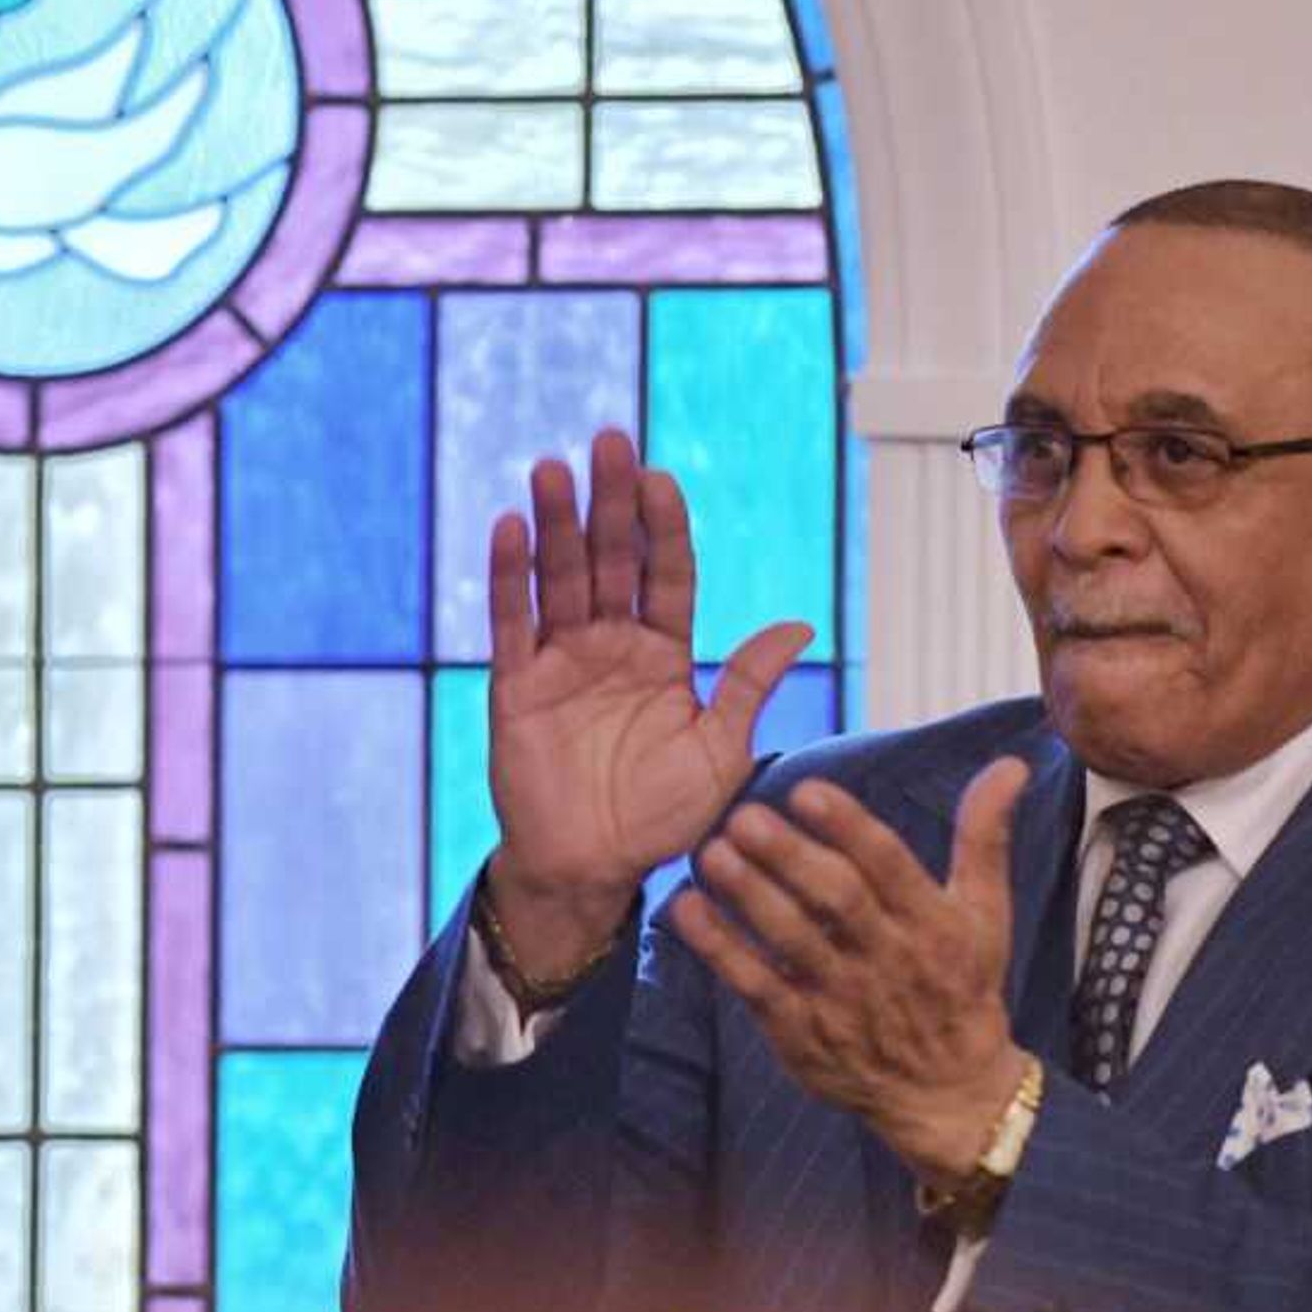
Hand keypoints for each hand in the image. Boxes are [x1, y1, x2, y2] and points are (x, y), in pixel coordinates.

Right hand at [484, 428, 813, 978]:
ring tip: (553, 469)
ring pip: (560, 578)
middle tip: (610, 442)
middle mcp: (611, 645)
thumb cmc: (662, 817)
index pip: (667, 575)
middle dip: (610, 502)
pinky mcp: (516, 686)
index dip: (663, 529)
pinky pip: (514, 623)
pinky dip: (511, 576)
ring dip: (556, 522)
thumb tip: (800, 625)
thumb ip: (747, 685)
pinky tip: (511, 527)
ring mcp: (561, 661)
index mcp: (664, 653)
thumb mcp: (721, 750)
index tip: (661, 479)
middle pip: (610, 559)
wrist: (592, 869)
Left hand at [664, 757, 1035, 1181]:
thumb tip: (1009, 764)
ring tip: (712, 853)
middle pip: (836, 902)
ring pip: (792, 943)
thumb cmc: (962, 987)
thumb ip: (984, 836)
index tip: (806, 790)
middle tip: (744, 817)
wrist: (949, 1095)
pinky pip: (755, 988)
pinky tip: (684, 909)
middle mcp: (889, 960)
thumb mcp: (986, 913)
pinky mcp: (803, 1035)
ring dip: (749, 897)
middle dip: (789, 858)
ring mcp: (843, 1001)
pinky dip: (719, 950)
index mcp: (934, 924)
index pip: (890, 867)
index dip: (849, 828)